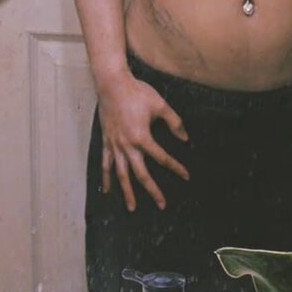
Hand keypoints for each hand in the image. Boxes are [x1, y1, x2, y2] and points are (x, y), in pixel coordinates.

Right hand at [97, 73, 190, 211]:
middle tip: (162, 204)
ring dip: (128, 192)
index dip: (176, 167)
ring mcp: (115, 145)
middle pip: (141, 174)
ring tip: (132, 207)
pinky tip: (108, 191)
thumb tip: (185, 138)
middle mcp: (127, 145)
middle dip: (153, 191)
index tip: (186, 176)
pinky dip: (106, 178)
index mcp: (142, 137)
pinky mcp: (106, 142)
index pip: (162, 158)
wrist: (112, 84)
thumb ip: (174, 122)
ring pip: (121, 174)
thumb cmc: (137, 92)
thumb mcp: (160, 105)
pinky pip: (105, 164)